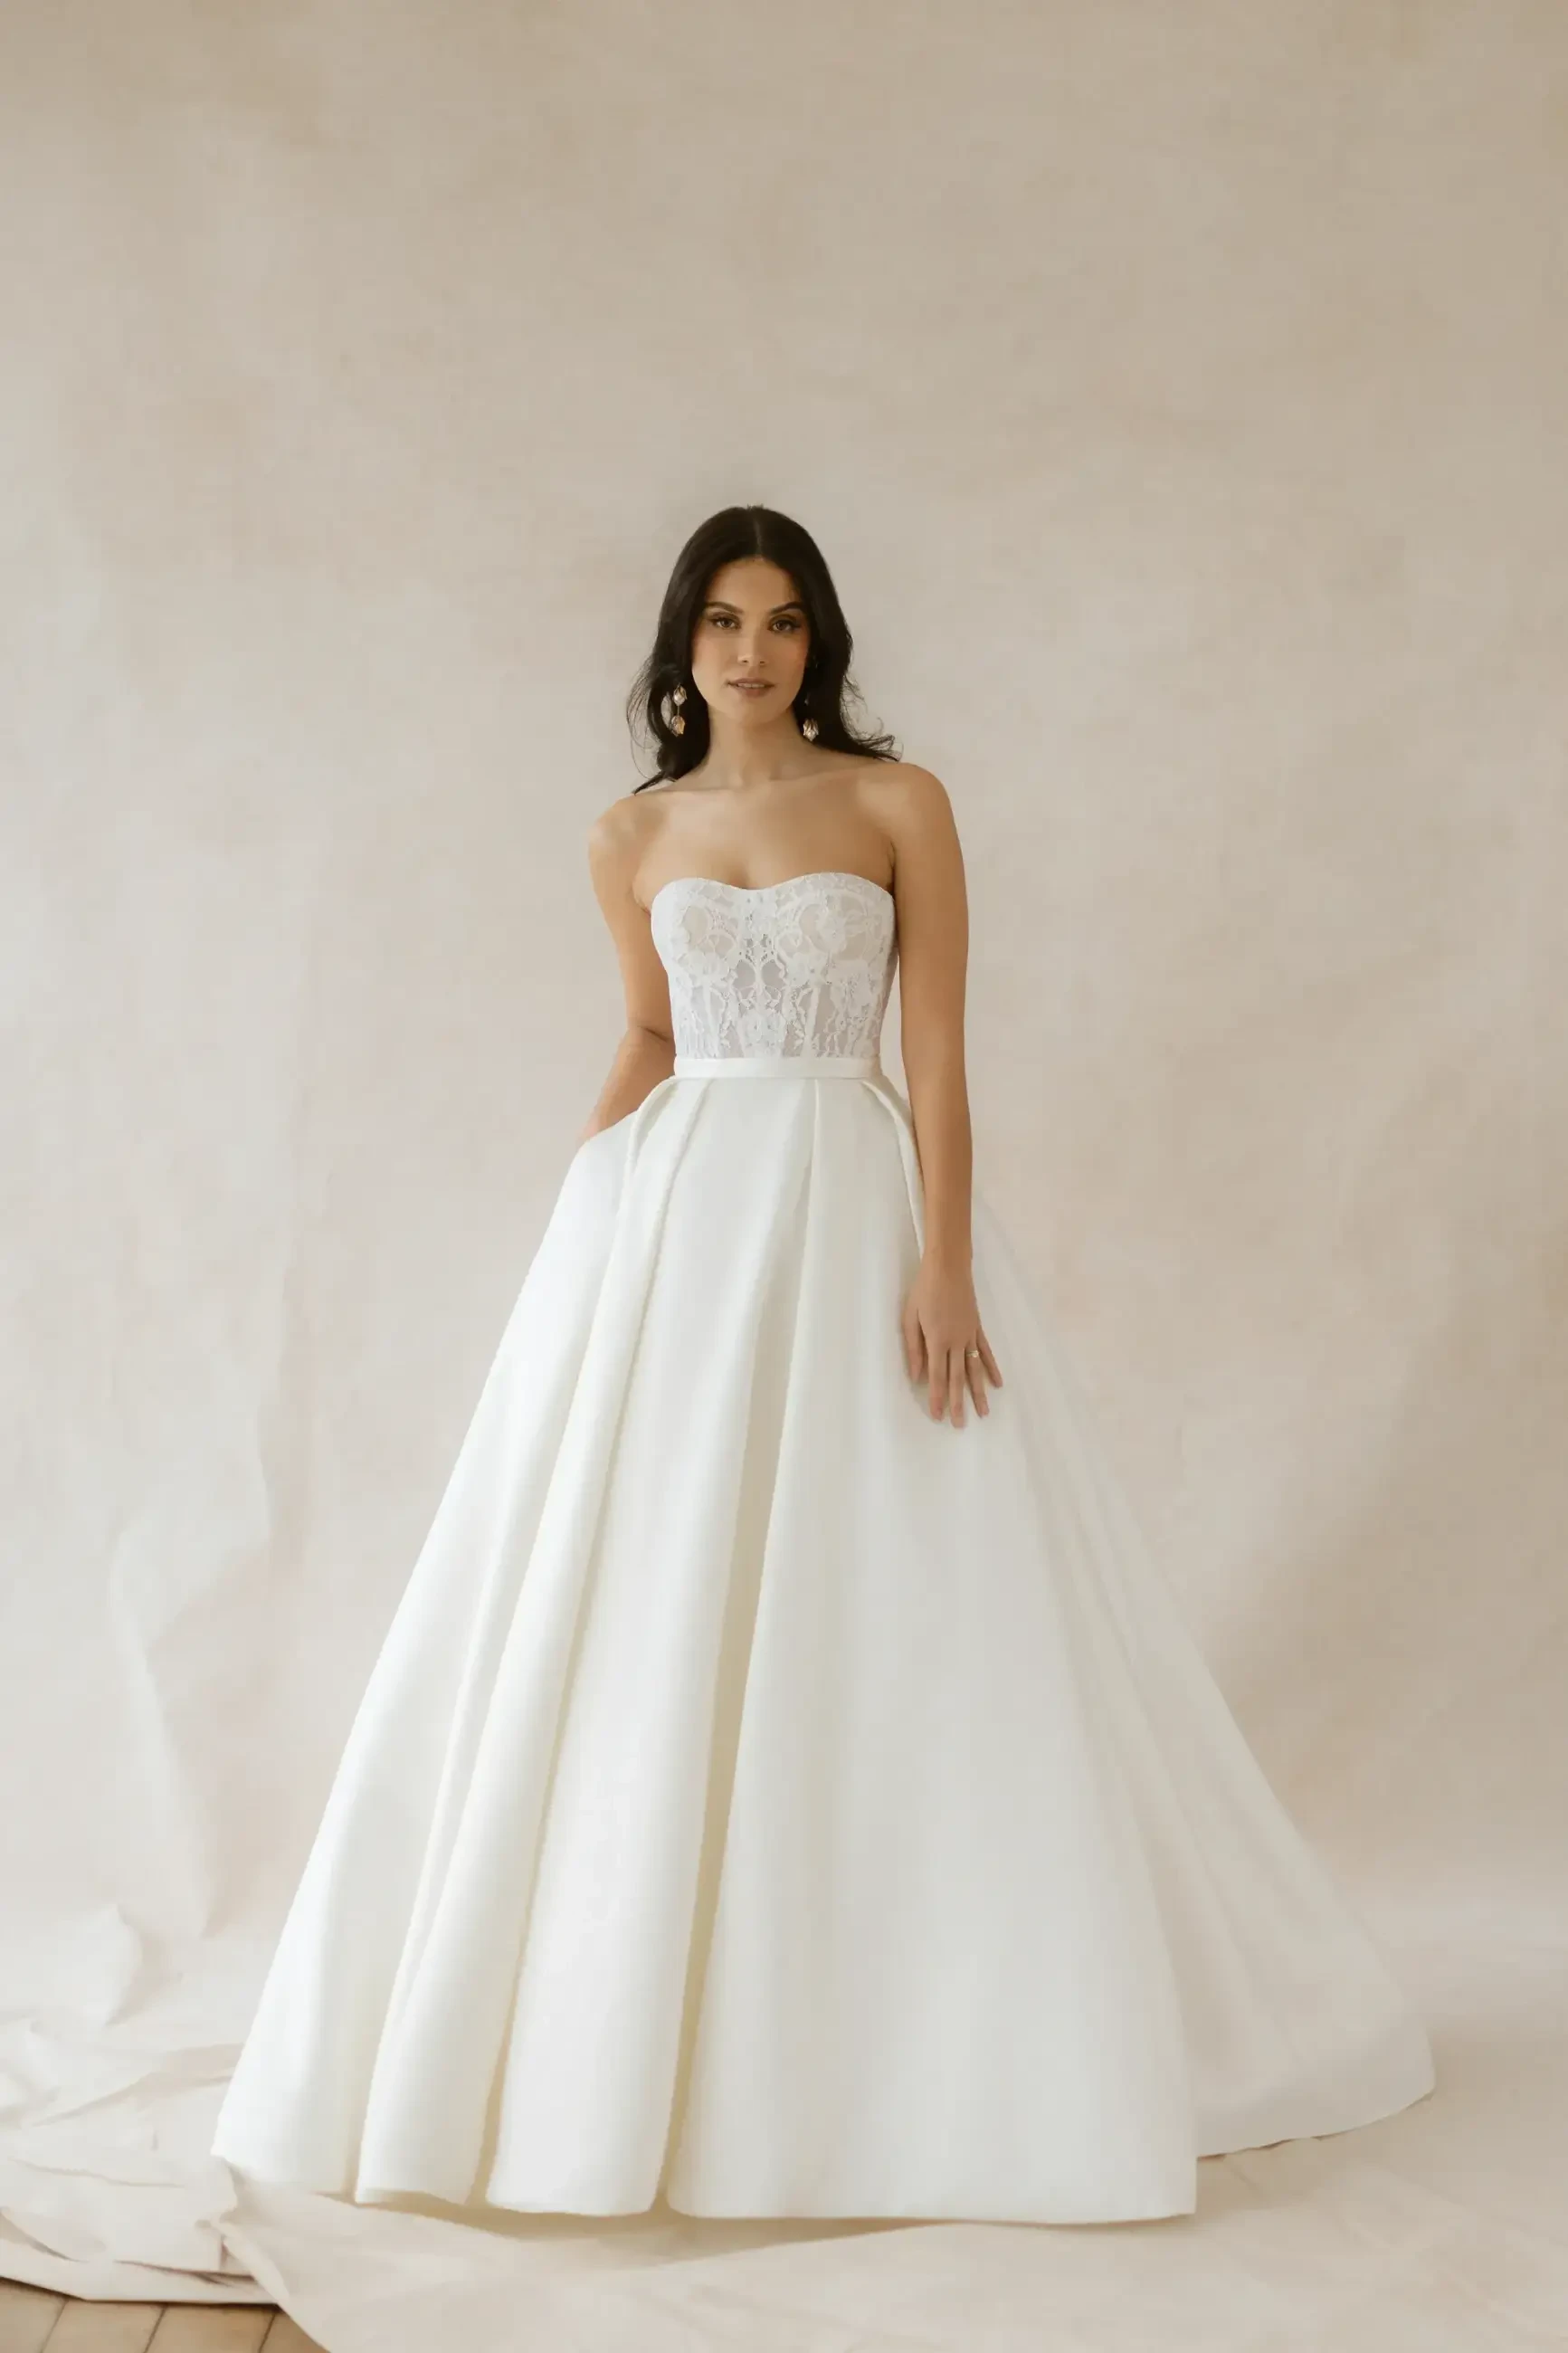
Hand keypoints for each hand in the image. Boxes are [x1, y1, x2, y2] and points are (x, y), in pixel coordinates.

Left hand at [901, 1253, 1002, 1426]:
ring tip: (983, 1413)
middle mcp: (956, 1342)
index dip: (937, 1397)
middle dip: (958, 1403)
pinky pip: (986, 1352)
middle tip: (960, 1425)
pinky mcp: (978, 1328)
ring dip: (979, 1392)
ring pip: (975, 1370)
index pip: (936, 1376)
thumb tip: (916, 1375)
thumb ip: (914, 1348)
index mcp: (937, 1341)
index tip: (938, 1416)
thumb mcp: (910, 1317)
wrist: (948, 1267)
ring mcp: (970, 1335)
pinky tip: (997, 1383)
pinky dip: (992, 1368)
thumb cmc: (924, 1290)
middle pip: (957, 1378)